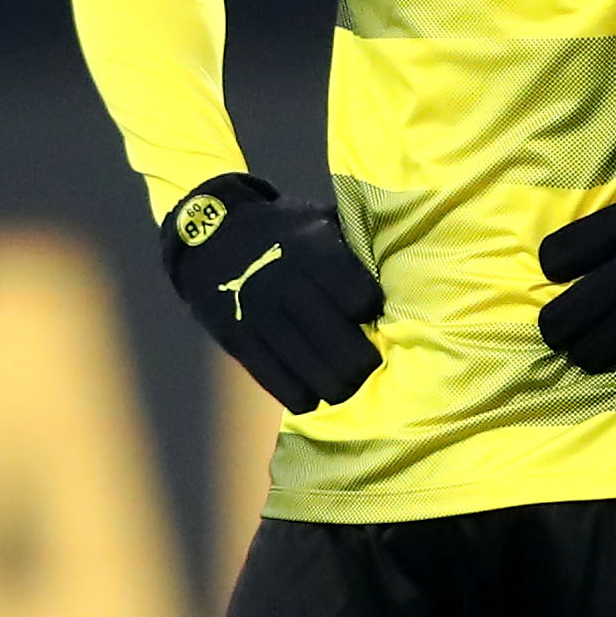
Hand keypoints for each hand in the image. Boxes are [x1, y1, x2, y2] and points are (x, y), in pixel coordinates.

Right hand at [159, 171, 384, 411]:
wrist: (209, 235)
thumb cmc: (282, 231)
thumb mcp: (318, 219)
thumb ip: (358, 240)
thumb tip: (406, 266)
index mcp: (312, 250)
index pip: (361, 299)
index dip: (372, 312)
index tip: (373, 315)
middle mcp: (287, 284)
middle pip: (345, 349)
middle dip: (364, 365)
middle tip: (369, 365)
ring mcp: (260, 317)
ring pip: (317, 376)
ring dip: (340, 388)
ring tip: (346, 384)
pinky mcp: (239, 341)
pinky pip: (281, 385)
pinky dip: (304, 397)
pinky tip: (314, 393)